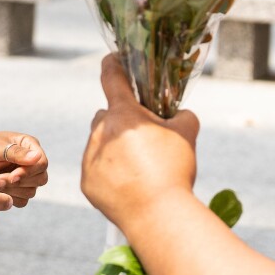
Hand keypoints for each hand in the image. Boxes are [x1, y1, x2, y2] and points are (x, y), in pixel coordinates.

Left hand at [0, 133, 49, 207]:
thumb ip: (15, 153)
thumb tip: (37, 157)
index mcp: (28, 145)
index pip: (41, 162)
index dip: (28, 172)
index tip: (12, 177)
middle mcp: (30, 161)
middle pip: (40, 179)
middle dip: (17, 182)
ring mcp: (25, 176)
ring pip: (31, 192)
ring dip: (9, 190)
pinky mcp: (18, 190)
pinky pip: (22, 201)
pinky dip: (7, 197)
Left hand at [82, 54, 198, 226]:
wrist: (159, 215)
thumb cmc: (174, 170)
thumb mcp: (187, 134)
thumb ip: (182, 115)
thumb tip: (178, 114)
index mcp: (124, 114)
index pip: (111, 78)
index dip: (112, 64)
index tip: (113, 59)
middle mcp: (101, 132)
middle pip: (106, 115)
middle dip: (121, 121)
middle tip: (143, 137)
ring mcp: (91, 158)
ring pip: (100, 142)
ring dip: (114, 147)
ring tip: (138, 166)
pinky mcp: (87, 181)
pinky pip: (96, 167)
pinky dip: (109, 171)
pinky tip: (129, 183)